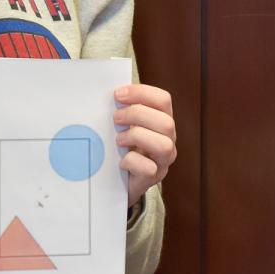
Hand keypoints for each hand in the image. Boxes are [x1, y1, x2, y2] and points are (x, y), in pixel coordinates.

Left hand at [115, 84, 176, 204]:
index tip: (118, 95)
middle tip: (116, 119)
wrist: (118, 180)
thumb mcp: (124, 124)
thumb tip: (105, 95)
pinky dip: (131, 161)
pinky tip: (121, 161)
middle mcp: (168, 139)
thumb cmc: (121, 146)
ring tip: (119, 139)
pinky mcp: (153, 177)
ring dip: (136, 137)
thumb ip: (122, 109)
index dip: (141, 93)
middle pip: (166, 122)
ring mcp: (163, 160)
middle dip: (136, 115)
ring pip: (163, 145)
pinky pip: (148, 168)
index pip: (163, 100)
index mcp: (162, 120)